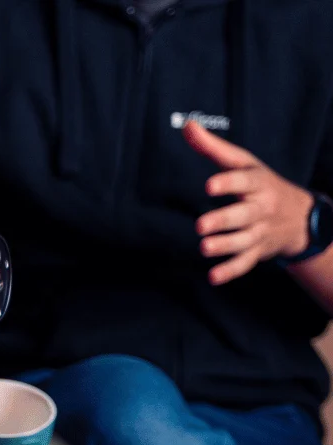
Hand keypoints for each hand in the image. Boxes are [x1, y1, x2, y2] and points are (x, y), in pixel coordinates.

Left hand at [185, 121, 315, 284]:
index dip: (228, 183)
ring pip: (243, 240)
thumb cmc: (259, 184)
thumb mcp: (243, 163)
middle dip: (224, 220)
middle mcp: (261, 208)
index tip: (209, 185)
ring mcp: (260, 231)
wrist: (299, 215)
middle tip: (201, 226)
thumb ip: (213, 147)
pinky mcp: (256, 251)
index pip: (244, 181)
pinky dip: (230, 271)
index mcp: (257, 183)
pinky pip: (245, 263)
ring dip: (224, 246)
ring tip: (204, 248)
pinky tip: (212, 277)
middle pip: (244, 214)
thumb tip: (187, 125)